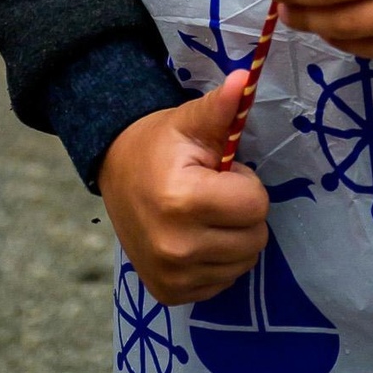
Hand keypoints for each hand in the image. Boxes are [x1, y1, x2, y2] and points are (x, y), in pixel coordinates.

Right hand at [98, 72, 268, 305]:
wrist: (116, 172)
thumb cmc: (160, 144)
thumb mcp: (189, 121)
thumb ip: (221, 107)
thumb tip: (243, 78)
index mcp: (182, 201)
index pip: (256, 205)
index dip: (245, 183)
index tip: (222, 172)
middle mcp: (176, 248)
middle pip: (254, 239)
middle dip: (244, 212)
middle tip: (215, 192)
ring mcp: (171, 276)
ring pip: (242, 264)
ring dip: (233, 238)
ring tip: (205, 213)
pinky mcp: (168, 293)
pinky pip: (221, 284)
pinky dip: (217, 261)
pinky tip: (196, 237)